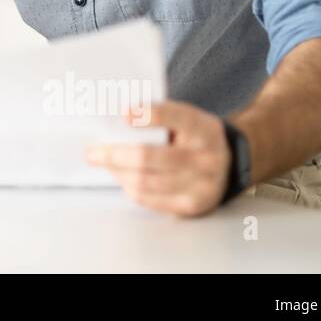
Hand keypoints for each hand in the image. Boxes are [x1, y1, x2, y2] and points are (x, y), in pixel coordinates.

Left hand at [84, 100, 230, 216]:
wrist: (228, 163)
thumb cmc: (192, 135)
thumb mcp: (185, 119)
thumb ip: (158, 117)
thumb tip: (111, 121)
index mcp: (204, 128)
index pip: (176, 117)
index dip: (148, 116)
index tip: (123, 114)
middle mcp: (207, 158)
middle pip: (149, 157)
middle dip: (114, 153)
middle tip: (92, 150)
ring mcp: (201, 185)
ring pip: (145, 181)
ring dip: (116, 171)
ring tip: (101, 162)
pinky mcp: (191, 205)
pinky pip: (149, 199)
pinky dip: (128, 186)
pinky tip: (120, 175)